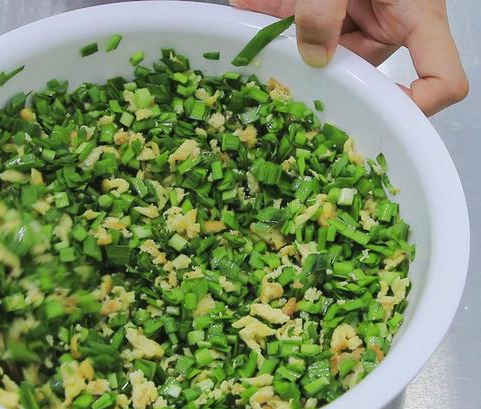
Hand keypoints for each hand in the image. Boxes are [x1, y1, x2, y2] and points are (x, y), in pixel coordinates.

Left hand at [230, 0, 468, 115]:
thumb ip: (325, 9)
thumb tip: (313, 56)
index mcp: (415, 19)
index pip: (442, 81)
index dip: (415, 107)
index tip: (373, 118)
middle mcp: (388, 27)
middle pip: (360, 72)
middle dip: (316, 68)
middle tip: (276, 66)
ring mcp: (358, 21)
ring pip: (322, 51)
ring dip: (285, 38)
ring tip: (252, 14)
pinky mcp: (332, 13)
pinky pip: (302, 27)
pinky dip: (273, 16)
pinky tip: (245, 4)